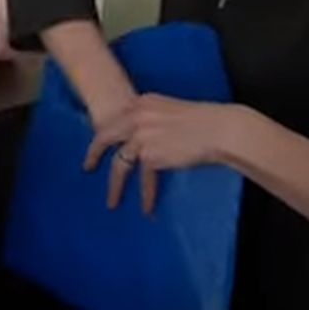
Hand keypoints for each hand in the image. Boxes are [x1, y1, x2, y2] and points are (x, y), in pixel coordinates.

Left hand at [84, 94, 238, 212]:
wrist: (220, 129)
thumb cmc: (207, 122)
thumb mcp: (173, 111)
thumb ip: (156, 119)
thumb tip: (149, 137)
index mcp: (144, 102)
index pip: (118, 117)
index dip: (109, 132)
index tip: (101, 143)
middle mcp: (137, 115)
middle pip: (105, 135)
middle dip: (94, 152)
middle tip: (88, 166)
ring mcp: (141, 134)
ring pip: (118, 163)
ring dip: (115, 185)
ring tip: (112, 201)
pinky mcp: (150, 154)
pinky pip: (142, 178)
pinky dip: (146, 194)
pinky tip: (147, 207)